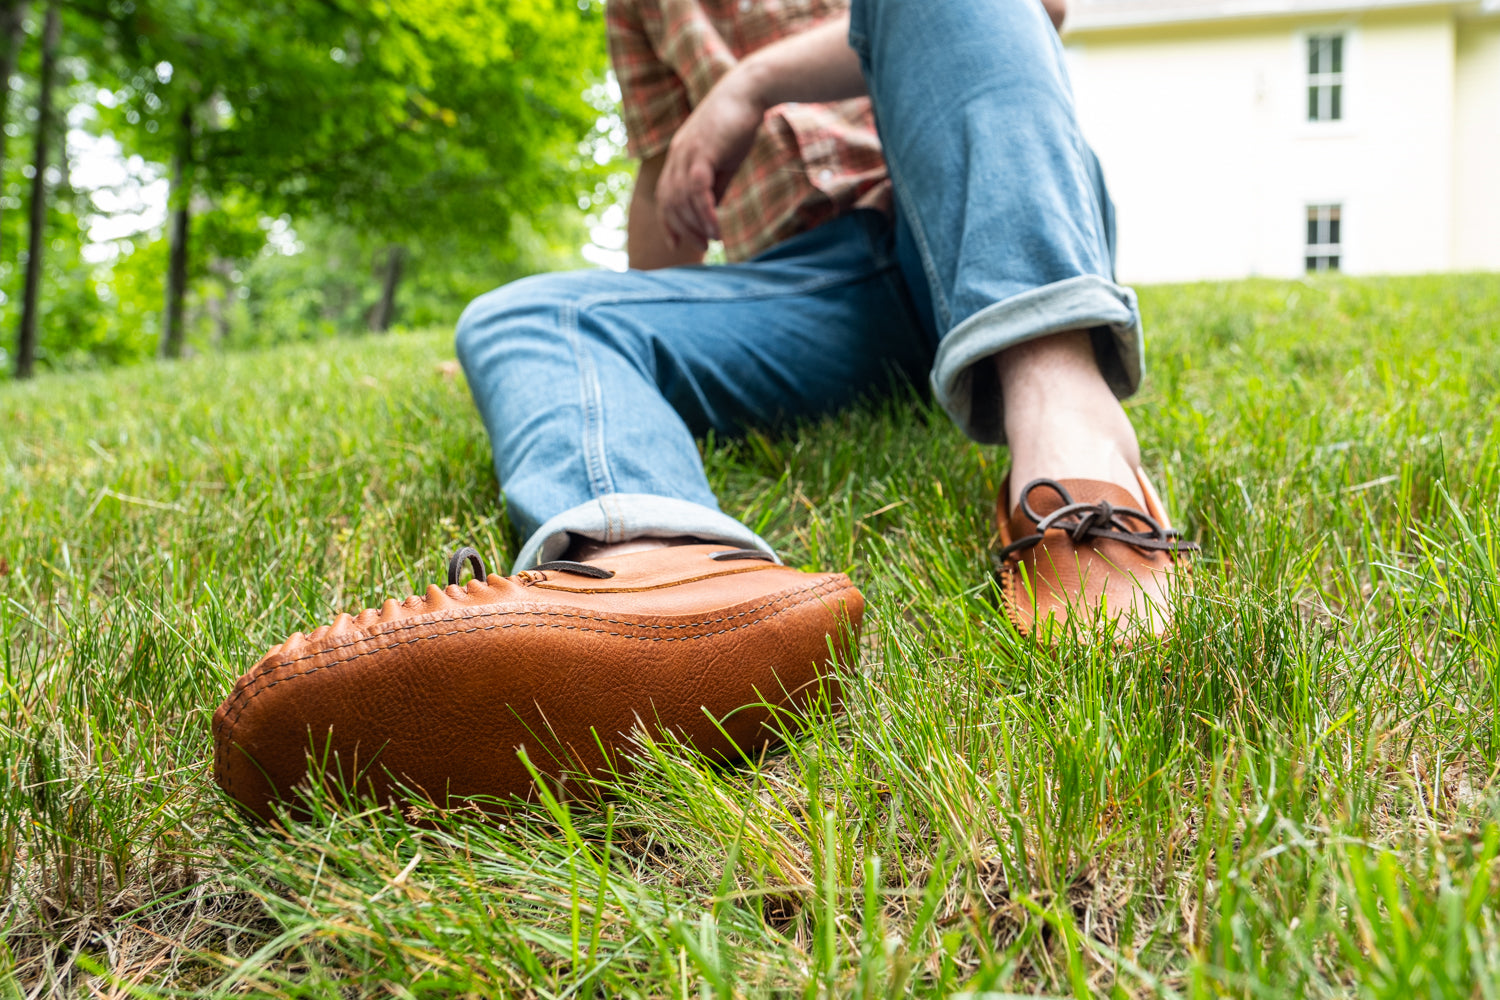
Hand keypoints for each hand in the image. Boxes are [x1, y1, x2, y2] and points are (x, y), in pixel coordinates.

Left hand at [655, 66, 767, 249]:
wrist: (749, 91)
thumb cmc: (739, 123)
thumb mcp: (724, 160)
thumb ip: (716, 185)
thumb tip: (712, 210)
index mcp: (679, 156)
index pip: (665, 194)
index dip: (668, 221)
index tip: (676, 242)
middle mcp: (677, 155)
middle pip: (670, 201)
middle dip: (682, 228)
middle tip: (700, 246)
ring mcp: (687, 153)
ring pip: (683, 199)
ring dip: (696, 224)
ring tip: (711, 239)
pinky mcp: (702, 152)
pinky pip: (698, 191)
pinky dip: (704, 214)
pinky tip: (716, 229)